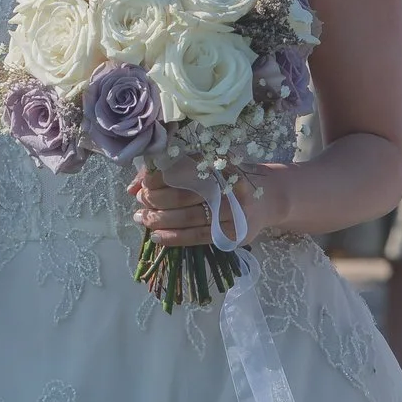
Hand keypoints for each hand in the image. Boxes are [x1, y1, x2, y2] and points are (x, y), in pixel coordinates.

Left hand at [129, 166, 290, 247]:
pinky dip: (175, 238)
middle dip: (156, 200)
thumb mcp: (204, 168)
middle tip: (141, 203)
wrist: (267, 199)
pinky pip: (198, 237)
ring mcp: (233, 211)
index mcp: (219, 163)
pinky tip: (157, 237)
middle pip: (183, 194)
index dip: (158, 178)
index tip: (144, 184)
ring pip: (188, 217)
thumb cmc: (227, 181)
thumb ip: (168, 172)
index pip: (181, 170)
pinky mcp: (234, 233)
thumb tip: (133, 187)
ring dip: (160, 220)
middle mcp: (228, 186)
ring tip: (143, 219)